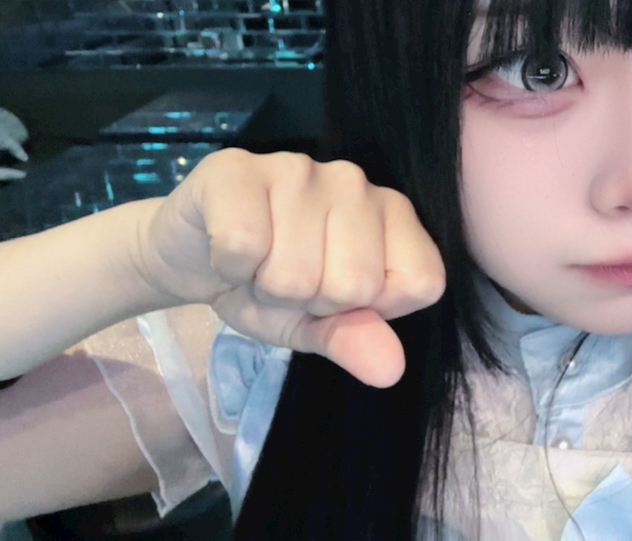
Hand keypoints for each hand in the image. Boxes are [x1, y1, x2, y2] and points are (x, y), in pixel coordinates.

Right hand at [135, 149, 445, 387]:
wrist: (191, 258)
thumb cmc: (267, 285)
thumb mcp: (318, 326)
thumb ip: (355, 340)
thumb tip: (391, 370)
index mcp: (394, 215)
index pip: (421, 283)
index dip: (370, 310)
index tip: (336, 296)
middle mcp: (356, 183)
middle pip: (355, 285)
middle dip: (309, 300)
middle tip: (285, 277)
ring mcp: (299, 168)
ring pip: (296, 273)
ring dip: (264, 287)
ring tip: (257, 264)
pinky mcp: (239, 169)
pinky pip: (244, 246)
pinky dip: (229, 268)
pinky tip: (228, 249)